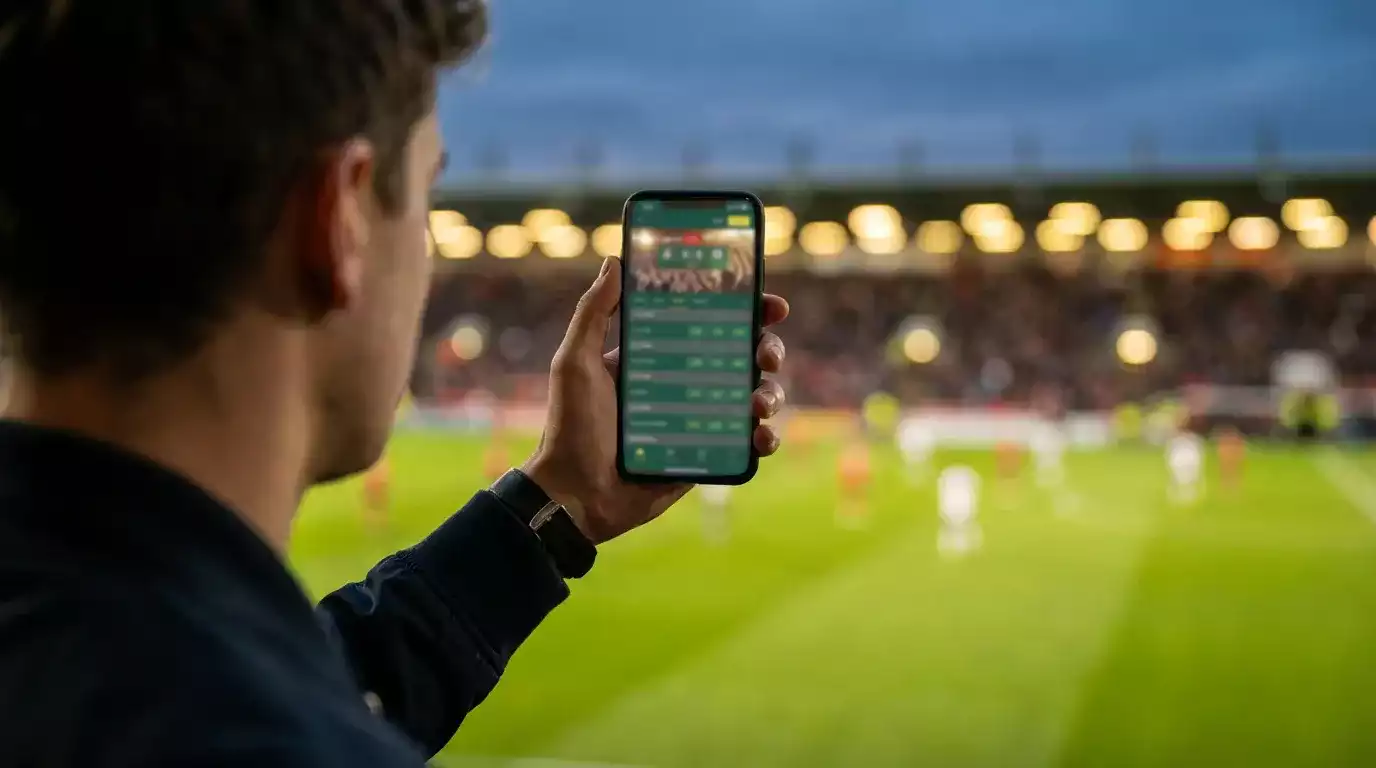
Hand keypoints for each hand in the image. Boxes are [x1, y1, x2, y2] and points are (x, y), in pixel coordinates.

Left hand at [523, 257, 788, 544]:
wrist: (575, 494)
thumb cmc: (569, 427)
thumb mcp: (575, 362)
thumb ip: (593, 312)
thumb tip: (615, 260)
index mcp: (659, 354)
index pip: (710, 320)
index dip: (746, 308)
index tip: (770, 304)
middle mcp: (685, 382)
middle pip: (744, 355)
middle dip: (768, 349)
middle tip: (766, 354)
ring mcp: (700, 419)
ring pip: (754, 396)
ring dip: (771, 393)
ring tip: (760, 404)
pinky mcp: (708, 455)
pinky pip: (748, 441)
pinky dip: (766, 437)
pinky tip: (761, 437)